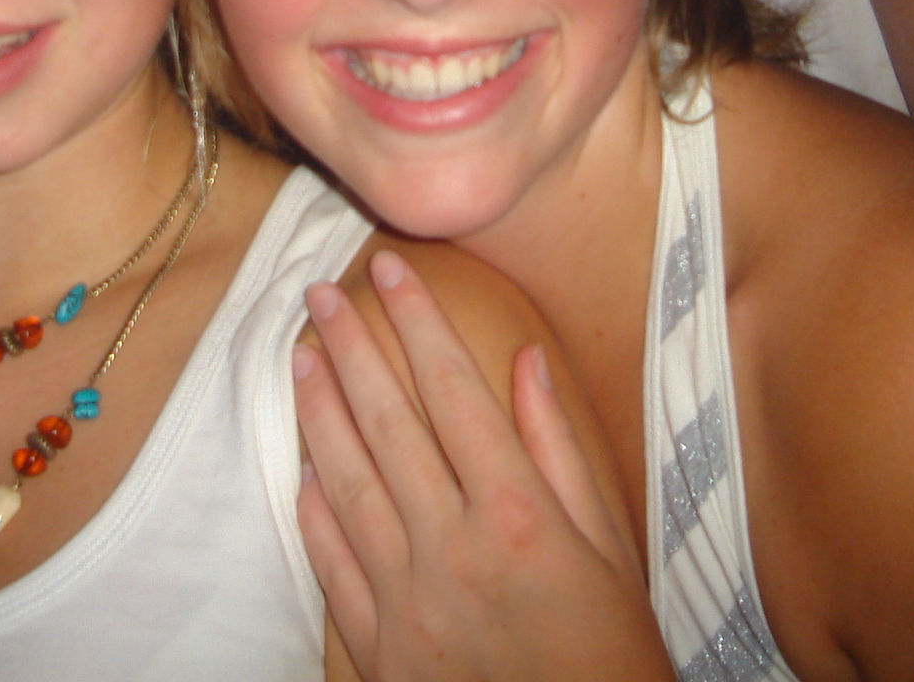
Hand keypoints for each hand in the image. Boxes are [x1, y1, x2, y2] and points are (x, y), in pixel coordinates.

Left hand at [293, 249, 670, 681]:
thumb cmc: (612, 654)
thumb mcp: (609, 547)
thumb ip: (559, 451)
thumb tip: (527, 362)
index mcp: (518, 515)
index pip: (453, 391)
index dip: (418, 322)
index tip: (390, 270)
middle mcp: (453, 548)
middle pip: (388, 423)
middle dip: (351, 348)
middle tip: (321, 293)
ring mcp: (407, 601)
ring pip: (346, 483)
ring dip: (318, 413)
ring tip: (300, 356)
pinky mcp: (379, 649)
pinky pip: (333, 563)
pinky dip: (313, 508)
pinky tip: (303, 465)